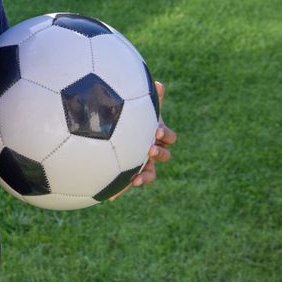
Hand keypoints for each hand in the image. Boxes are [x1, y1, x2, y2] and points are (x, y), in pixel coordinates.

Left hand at [110, 81, 176, 198]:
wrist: (114, 131)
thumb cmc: (128, 114)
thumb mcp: (138, 105)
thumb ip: (149, 97)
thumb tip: (157, 84)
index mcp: (157, 135)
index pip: (169, 137)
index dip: (165, 136)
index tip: (156, 131)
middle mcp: (152, 150)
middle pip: (163, 156)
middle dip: (159, 154)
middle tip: (149, 150)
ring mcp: (142, 163)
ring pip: (149, 174)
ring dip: (145, 176)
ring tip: (136, 178)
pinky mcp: (129, 173)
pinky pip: (128, 184)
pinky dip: (122, 189)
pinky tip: (112, 197)